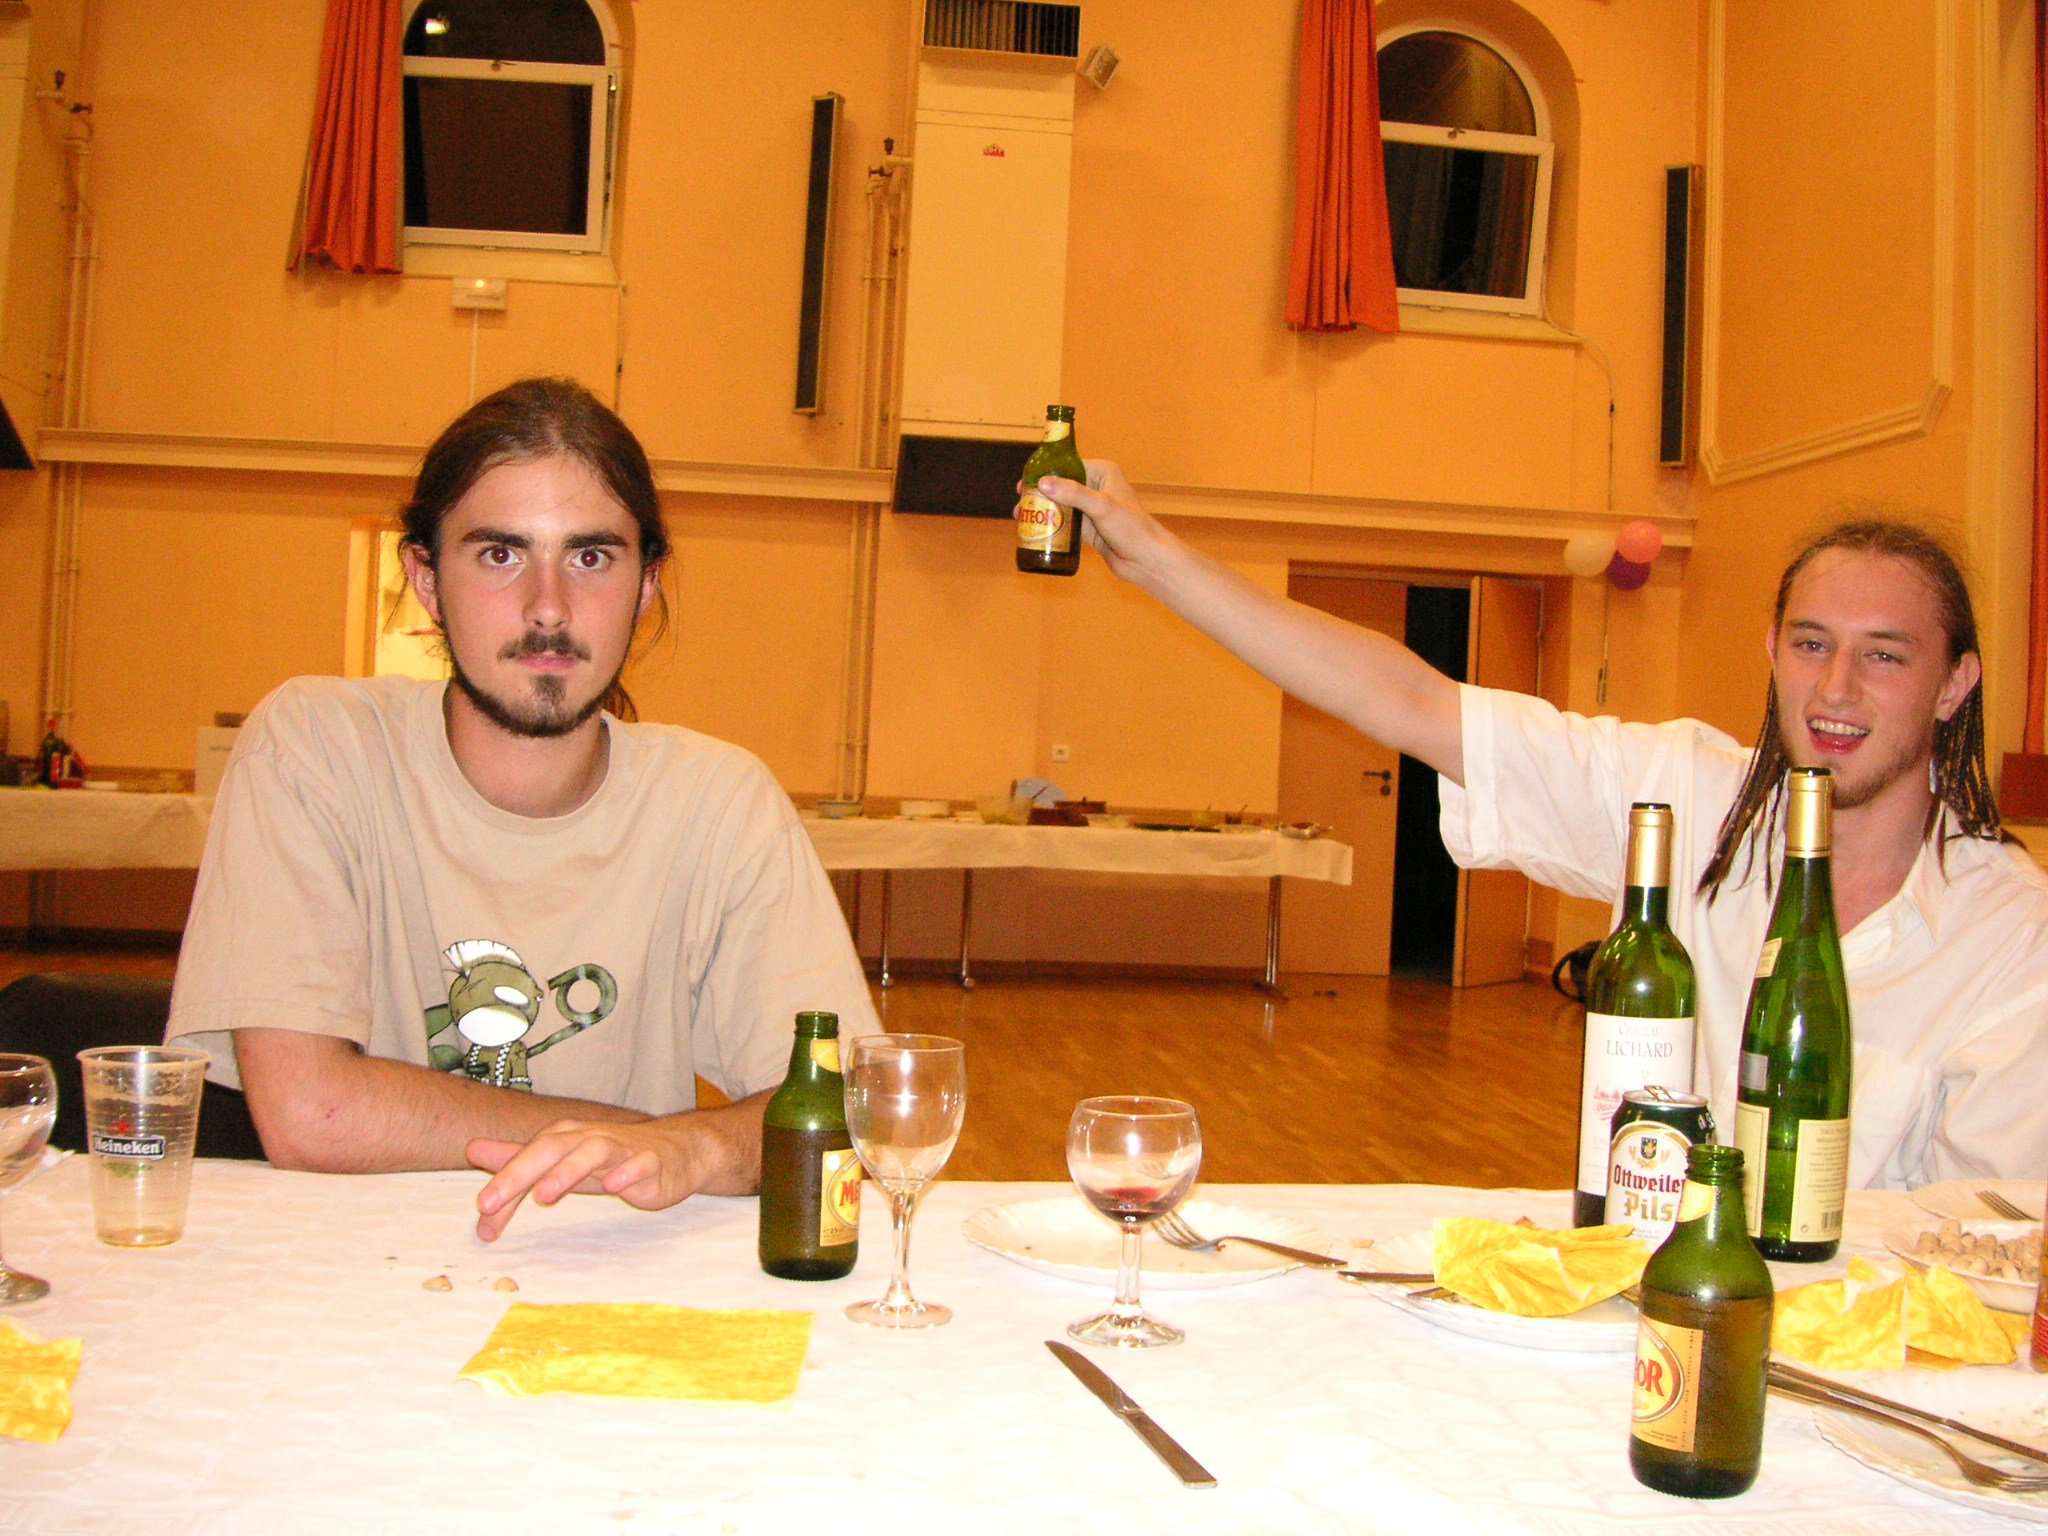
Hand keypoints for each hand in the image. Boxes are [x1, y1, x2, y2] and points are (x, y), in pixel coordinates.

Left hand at [467, 1119, 707, 1241]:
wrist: (676, 1151)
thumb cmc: (613, 1159)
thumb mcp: (562, 1160)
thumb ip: (519, 1158)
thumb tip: (474, 1149)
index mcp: (565, 1138)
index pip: (527, 1158)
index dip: (502, 1185)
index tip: (482, 1217)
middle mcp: (589, 1138)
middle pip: (551, 1148)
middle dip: (519, 1173)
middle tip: (490, 1202)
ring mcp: (622, 1149)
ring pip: (593, 1151)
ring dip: (567, 1171)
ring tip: (544, 1195)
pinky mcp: (652, 1162)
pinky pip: (640, 1164)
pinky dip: (626, 1172)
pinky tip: (615, 1186)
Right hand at [1028, 458, 1178, 586]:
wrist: (1147, 560)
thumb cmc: (1131, 529)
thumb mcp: (1101, 507)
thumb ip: (1073, 494)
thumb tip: (1042, 484)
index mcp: (1102, 472)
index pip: (1068, 464)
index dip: (1045, 472)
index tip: (1026, 481)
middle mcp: (1096, 487)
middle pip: (1060, 485)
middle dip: (1039, 494)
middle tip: (1020, 502)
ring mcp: (1092, 509)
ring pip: (1060, 505)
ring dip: (1042, 511)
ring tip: (1021, 517)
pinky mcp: (1089, 528)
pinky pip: (1065, 523)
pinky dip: (1050, 526)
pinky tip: (1034, 530)